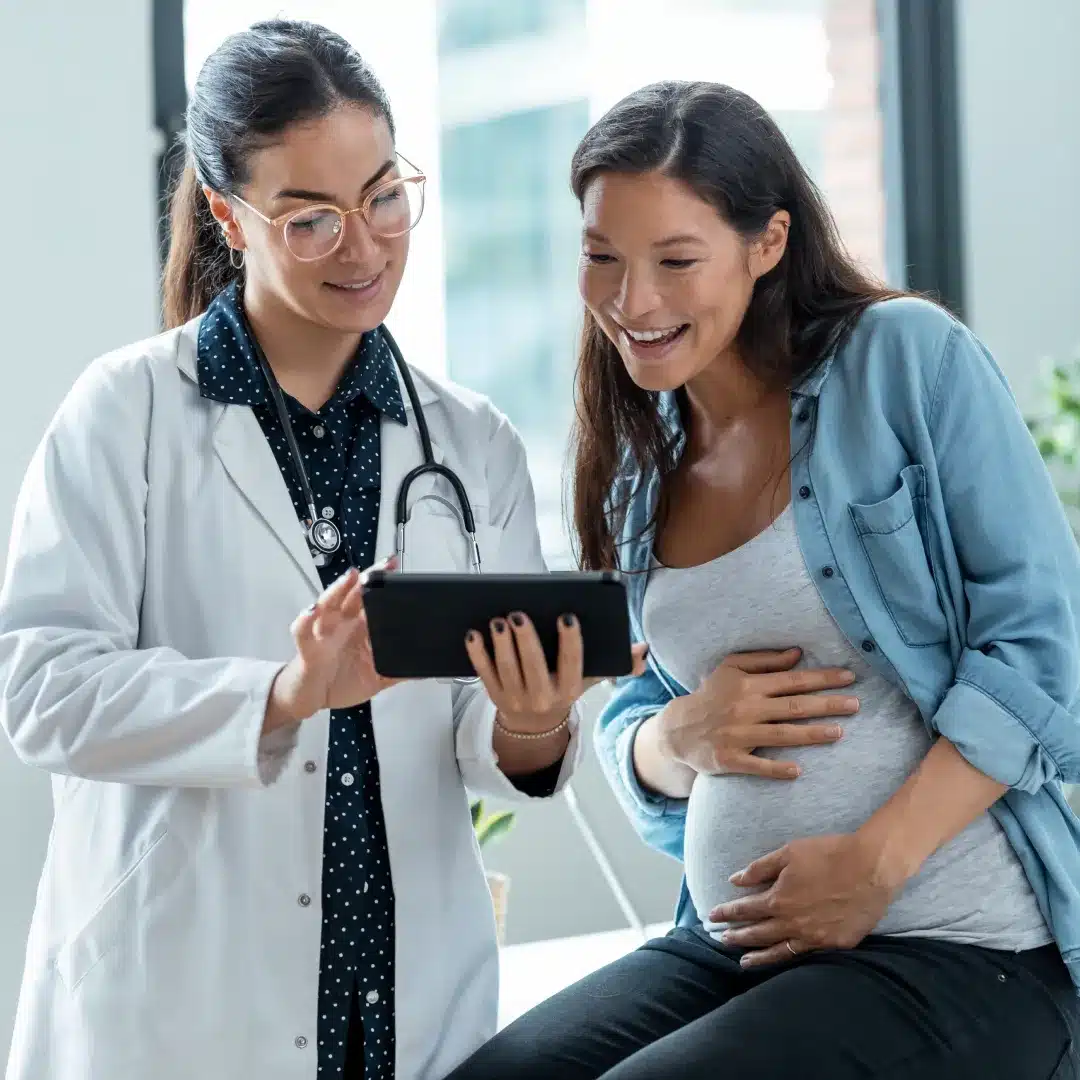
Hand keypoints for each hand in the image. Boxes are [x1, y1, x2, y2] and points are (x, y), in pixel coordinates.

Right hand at [265, 558, 399, 729]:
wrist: (310, 698)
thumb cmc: (340, 680)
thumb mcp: (376, 678)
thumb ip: (397, 672)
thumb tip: (423, 670)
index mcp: (360, 627)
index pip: (372, 598)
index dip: (383, 583)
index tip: (398, 570)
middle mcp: (342, 623)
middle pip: (353, 593)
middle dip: (368, 577)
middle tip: (384, 565)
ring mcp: (324, 632)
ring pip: (329, 603)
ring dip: (339, 588)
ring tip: (351, 576)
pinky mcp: (308, 647)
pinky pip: (303, 630)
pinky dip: (305, 619)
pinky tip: (312, 611)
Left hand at [465, 612, 648, 733]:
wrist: (535, 725)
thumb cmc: (564, 687)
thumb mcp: (591, 679)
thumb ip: (618, 664)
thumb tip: (641, 650)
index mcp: (569, 689)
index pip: (573, 663)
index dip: (570, 641)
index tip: (566, 616)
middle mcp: (543, 697)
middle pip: (533, 666)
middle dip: (525, 640)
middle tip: (518, 614)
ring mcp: (516, 699)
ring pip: (507, 669)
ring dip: (500, 644)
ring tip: (498, 620)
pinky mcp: (495, 697)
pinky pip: (484, 675)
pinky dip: (477, 655)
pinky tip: (473, 635)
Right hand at [659, 647, 858, 779]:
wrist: (678, 729)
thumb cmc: (710, 695)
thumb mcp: (730, 668)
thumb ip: (764, 661)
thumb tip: (797, 654)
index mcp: (747, 685)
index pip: (792, 680)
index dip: (821, 678)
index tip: (848, 677)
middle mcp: (745, 708)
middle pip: (793, 707)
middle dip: (826, 704)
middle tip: (856, 704)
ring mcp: (737, 735)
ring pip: (781, 735)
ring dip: (811, 734)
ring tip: (839, 732)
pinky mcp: (729, 759)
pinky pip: (756, 765)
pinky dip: (776, 769)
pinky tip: (797, 771)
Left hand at [708, 832, 903, 966]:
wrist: (871, 868)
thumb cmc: (828, 854)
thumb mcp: (789, 853)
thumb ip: (760, 869)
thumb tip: (735, 880)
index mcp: (779, 900)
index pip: (745, 910)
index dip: (727, 913)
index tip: (712, 916)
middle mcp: (793, 923)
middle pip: (758, 934)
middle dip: (737, 937)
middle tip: (721, 940)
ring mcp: (815, 938)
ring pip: (779, 952)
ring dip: (759, 957)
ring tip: (744, 962)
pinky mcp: (836, 944)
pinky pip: (807, 956)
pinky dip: (790, 959)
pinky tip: (783, 959)